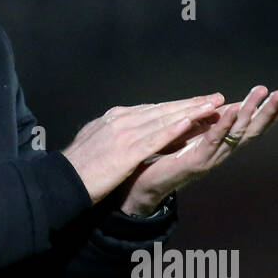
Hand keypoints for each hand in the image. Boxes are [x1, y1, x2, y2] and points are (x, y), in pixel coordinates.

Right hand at [60, 93, 225, 205]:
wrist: (62, 179)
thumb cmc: (78, 165)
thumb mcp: (94, 139)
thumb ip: (111, 130)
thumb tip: (120, 124)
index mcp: (115, 117)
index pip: (152, 109)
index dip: (177, 106)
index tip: (196, 103)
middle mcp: (122, 120)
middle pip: (163, 110)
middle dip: (191, 104)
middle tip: (215, 98)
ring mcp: (124, 134)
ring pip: (164, 120)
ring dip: (190, 112)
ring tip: (212, 107)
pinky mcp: (127, 151)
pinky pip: (156, 138)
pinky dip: (174, 129)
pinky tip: (190, 124)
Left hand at [115, 85, 277, 213]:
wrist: (142, 186)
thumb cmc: (165, 160)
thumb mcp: (189, 137)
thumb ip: (206, 124)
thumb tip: (223, 106)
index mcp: (219, 146)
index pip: (249, 128)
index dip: (267, 115)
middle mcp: (220, 153)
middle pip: (250, 131)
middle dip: (267, 113)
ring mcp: (209, 158)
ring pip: (235, 134)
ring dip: (250, 114)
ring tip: (262, 96)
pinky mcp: (194, 162)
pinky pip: (211, 141)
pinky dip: (222, 126)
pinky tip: (231, 111)